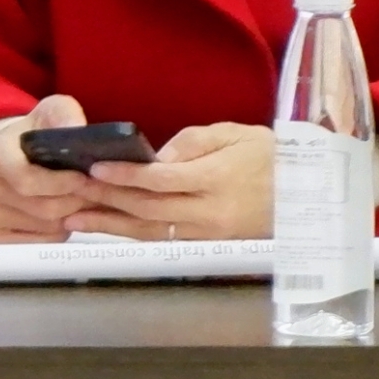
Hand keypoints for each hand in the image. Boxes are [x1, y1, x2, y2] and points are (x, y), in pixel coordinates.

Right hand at [0, 96, 104, 243]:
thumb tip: (77, 128)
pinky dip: (56, 234)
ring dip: (70, 218)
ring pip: (45, 229)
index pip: (27, 181)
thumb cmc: (33, 137)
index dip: (62, 183)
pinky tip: (59, 217)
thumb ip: (66, 115)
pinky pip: (36, 245)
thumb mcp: (51, 114)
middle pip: (43, 209)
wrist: (4, 158)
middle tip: (93, 193)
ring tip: (77, 201)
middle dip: (76, 202)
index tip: (85, 177)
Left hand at [70, 121, 272, 240]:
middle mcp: (210, 212)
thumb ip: (194, 142)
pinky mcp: (208, 245)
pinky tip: (106, 228)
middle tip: (71, 188)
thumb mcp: (234, 134)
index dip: (126, 175)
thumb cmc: (269, 155)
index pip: (162, 180)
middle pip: (149, 209)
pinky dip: (131, 236)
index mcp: (217, 180)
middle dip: (107, 200)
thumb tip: (157, 158)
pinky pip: (164, 241)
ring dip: (110, 225)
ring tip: (73, 217)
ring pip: (152, 232)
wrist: (306, 192)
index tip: (95, 167)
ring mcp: (209, 234)